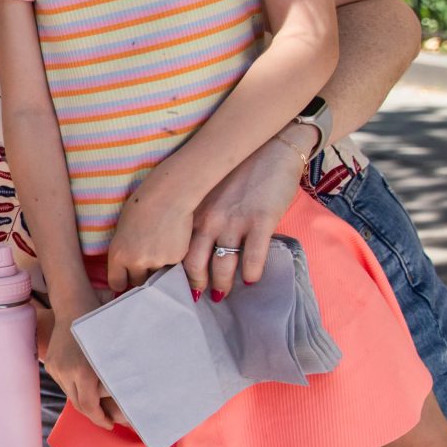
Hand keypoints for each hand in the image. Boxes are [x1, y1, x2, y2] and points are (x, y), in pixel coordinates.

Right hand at [45, 310, 116, 431]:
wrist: (74, 307)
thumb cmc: (102, 327)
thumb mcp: (113, 355)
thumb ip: (112, 380)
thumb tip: (122, 401)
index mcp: (84, 373)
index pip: (89, 407)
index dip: (100, 419)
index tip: (110, 424)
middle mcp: (67, 373)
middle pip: (78, 404)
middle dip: (92, 414)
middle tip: (105, 419)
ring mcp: (56, 368)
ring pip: (70, 394)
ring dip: (83, 400)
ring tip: (96, 403)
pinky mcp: (50, 364)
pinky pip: (63, 382)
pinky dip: (74, 387)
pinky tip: (84, 386)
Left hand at [103, 182, 195, 291]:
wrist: (167, 196)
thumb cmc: (140, 207)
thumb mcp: (122, 233)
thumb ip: (124, 253)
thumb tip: (128, 270)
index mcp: (118, 255)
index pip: (117, 283)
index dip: (122, 281)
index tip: (125, 279)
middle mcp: (136, 262)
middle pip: (138, 282)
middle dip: (141, 275)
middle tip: (146, 259)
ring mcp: (157, 262)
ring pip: (157, 276)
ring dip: (157, 268)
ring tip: (159, 248)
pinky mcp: (176, 259)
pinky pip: (172, 267)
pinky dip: (172, 260)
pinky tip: (171, 243)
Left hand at [185, 133, 307, 300]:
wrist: (271, 148)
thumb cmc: (239, 173)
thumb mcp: (210, 194)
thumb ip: (202, 218)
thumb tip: (196, 248)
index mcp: (195, 213)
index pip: (178, 251)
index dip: (175, 273)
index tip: (174, 287)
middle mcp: (210, 220)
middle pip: (195, 264)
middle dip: (196, 286)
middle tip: (199, 298)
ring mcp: (235, 221)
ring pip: (223, 264)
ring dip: (223, 284)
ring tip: (223, 294)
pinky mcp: (261, 220)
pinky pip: (253, 255)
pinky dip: (251, 272)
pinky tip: (251, 280)